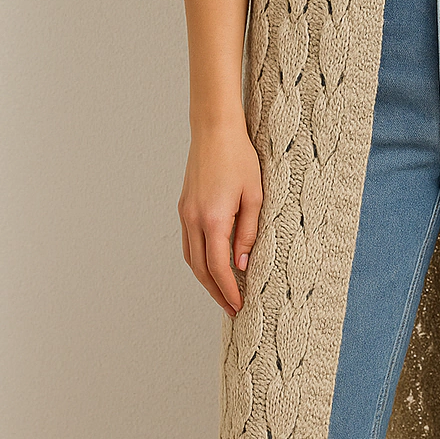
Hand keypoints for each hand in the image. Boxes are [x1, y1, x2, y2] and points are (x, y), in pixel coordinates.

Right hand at [178, 113, 262, 317]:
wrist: (215, 130)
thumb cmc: (240, 158)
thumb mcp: (255, 195)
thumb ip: (248, 232)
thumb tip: (243, 264)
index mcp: (213, 218)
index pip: (218, 267)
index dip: (228, 290)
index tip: (239, 305)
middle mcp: (193, 219)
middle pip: (200, 268)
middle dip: (216, 291)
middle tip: (232, 308)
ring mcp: (185, 213)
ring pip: (190, 257)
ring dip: (205, 278)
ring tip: (223, 292)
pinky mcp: (184, 206)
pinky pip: (188, 242)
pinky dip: (198, 259)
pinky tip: (211, 264)